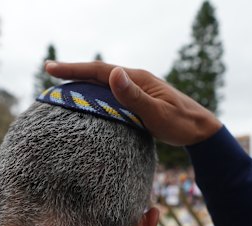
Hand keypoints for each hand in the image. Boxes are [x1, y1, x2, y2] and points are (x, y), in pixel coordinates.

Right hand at [45, 61, 221, 145]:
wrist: (201, 130)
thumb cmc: (181, 124)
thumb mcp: (157, 113)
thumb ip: (135, 96)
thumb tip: (114, 73)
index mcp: (138, 79)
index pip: (100, 70)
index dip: (74, 69)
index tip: (50, 68)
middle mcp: (136, 80)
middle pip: (99, 73)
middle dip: (74, 72)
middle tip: (50, 73)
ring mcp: (139, 90)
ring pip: (105, 83)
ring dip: (84, 82)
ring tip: (63, 87)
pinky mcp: (140, 101)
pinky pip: (112, 94)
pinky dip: (96, 94)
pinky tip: (90, 102)